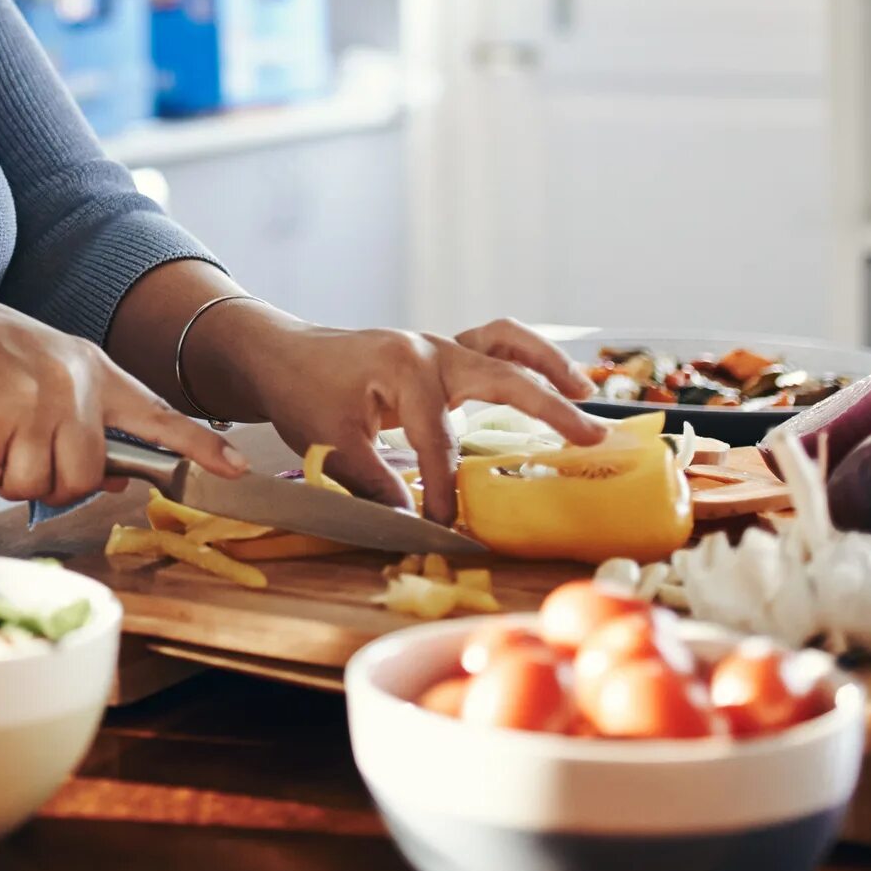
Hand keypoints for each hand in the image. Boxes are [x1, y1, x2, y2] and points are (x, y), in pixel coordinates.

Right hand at [0, 285, 252, 506]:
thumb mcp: (39, 369)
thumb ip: (80, 415)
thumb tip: (117, 476)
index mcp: (88, 366)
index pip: (156, 413)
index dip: (198, 446)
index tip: (236, 468)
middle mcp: (71, 384)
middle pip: (87, 475)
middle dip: (49, 480)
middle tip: (13, 449)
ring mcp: (34, 403)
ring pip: (40, 485)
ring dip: (5, 474)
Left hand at [201, 310, 604, 523]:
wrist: (280, 354)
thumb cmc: (300, 392)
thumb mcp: (327, 442)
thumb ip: (373, 481)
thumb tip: (413, 520)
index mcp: (404, 368)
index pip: (439, 441)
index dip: (446, 489)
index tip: (448, 526)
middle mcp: (431, 350)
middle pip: (502, 377)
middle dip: (548, 408)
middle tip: (590, 439)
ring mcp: (438, 346)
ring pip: (505, 345)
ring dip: (548, 366)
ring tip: (585, 394)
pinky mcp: (439, 354)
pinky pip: (492, 345)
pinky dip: (525, 358)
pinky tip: (553, 379)